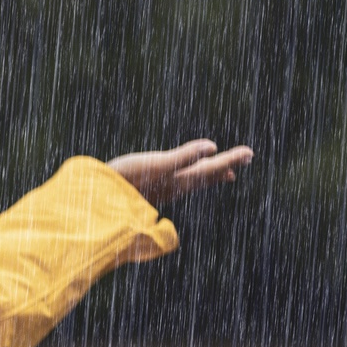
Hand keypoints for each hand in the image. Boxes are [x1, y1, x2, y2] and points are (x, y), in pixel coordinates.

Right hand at [107, 139, 254, 206]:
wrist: (97, 200)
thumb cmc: (124, 180)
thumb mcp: (156, 165)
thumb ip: (184, 156)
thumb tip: (212, 147)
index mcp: (180, 179)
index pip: (212, 167)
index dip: (231, 158)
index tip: (250, 152)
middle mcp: (176, 186)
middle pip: (208, 176)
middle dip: (226, 166)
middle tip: (245, 158)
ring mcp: (164, 190)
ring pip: (196, 182)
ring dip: (212, 175)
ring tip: (226, 173)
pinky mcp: (152, 190)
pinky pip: (182, 184)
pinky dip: (193, 179)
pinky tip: (187, 179)